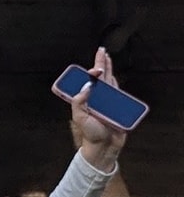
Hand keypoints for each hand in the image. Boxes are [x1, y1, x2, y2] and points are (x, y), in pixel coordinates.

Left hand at [69, 46, 128, 171]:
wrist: (104, 146)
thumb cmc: (90, 134)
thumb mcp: (80, 117)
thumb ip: (79, 102)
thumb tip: (85, 86)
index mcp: (85, 100)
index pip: (88, 81)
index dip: (91, 72)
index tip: (94, 66)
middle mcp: (96, 98)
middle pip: (99, 77)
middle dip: (100, 63)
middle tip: (101, 50)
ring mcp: (107, 101)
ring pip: (108, 81)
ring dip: (108, 68)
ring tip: (106, 57)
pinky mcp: (117, 106)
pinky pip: (118, 91)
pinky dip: (116, 82)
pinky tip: (113, 74)